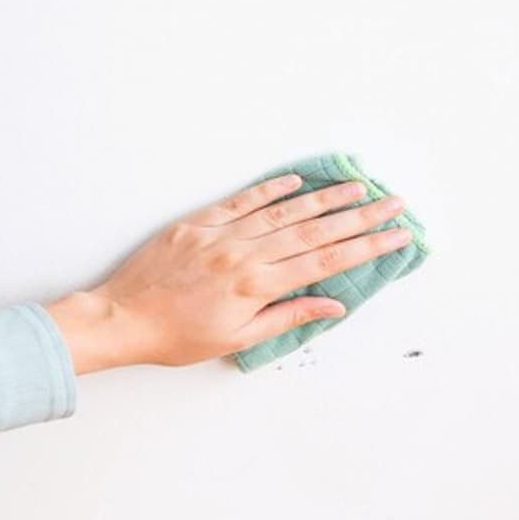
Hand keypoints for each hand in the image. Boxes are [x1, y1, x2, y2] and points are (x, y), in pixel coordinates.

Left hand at [45, 174, 410, 373]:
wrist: (123, 319)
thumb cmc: (178, 337)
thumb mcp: (238, 339)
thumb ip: (287, 317)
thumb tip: (332, 306)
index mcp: (257, 286)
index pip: (324, 261)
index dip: (365, 246)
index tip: (395, 235)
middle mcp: (244, 254)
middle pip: (314, 231)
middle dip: (359, 216)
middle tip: (393, 202)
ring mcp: (222, 234)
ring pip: (284, 210)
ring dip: (325, 197)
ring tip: (358, 185)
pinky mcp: (199, 222)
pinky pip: (243, 200)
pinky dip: (271, 189)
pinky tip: (297, 180)